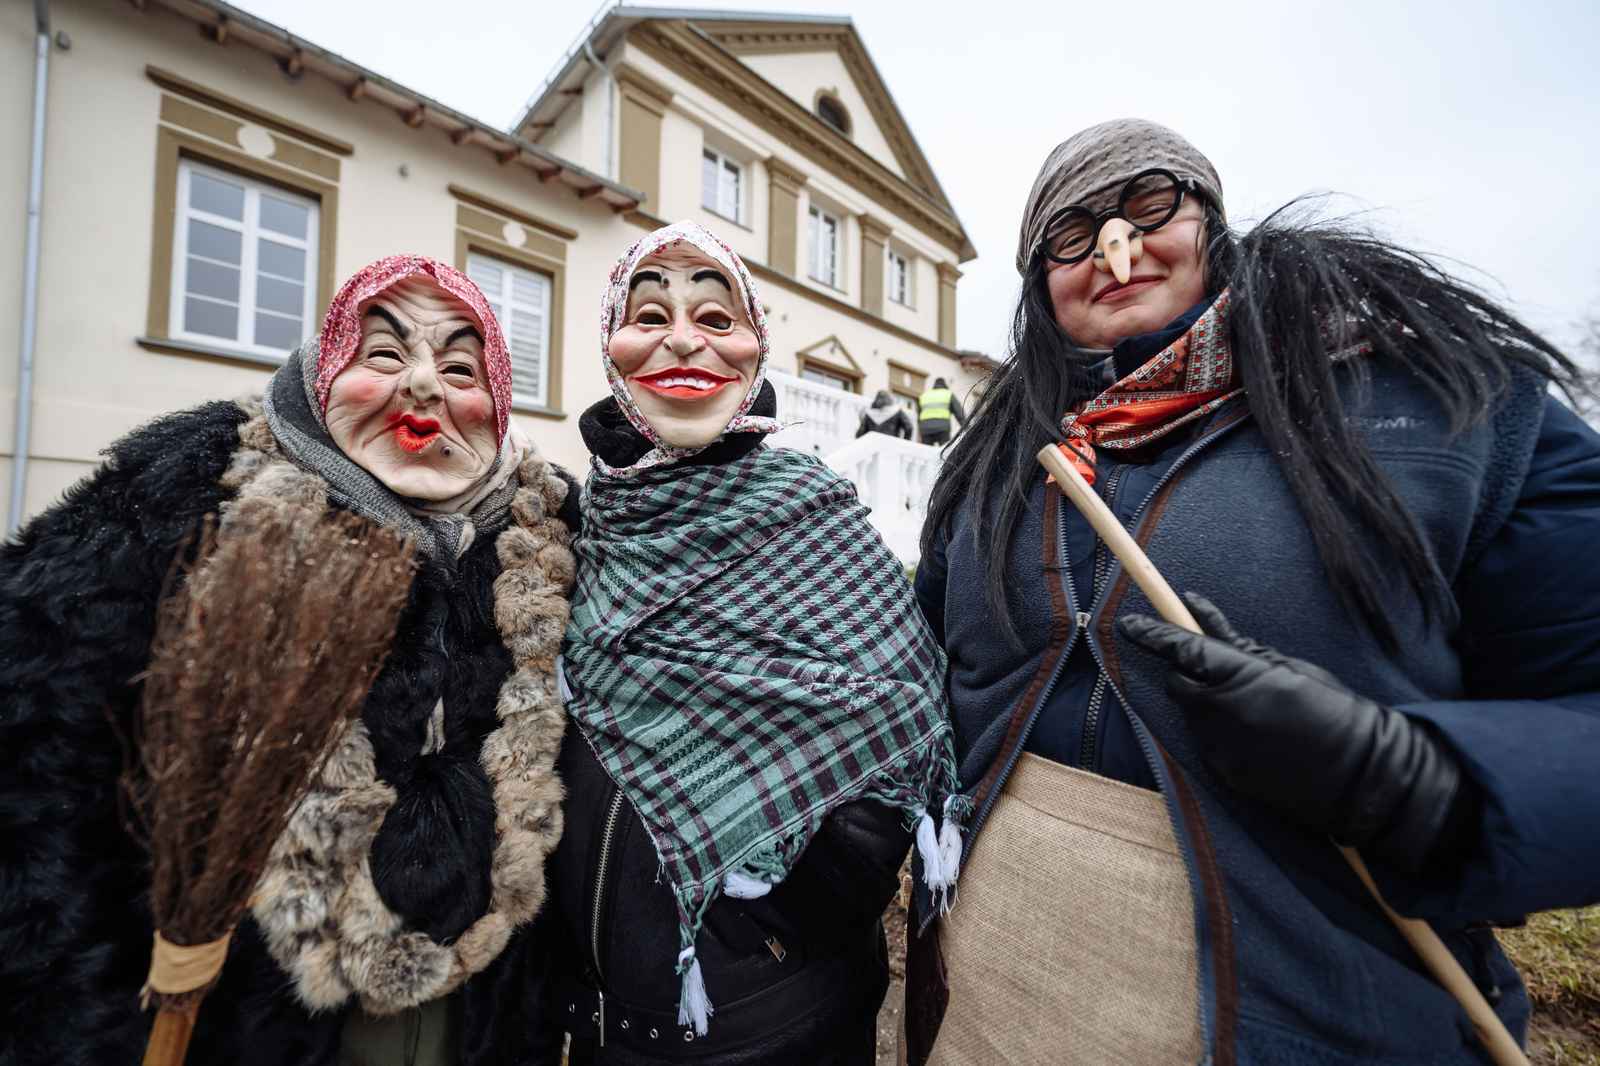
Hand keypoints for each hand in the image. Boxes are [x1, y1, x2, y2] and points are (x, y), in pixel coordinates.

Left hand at [1119, 593, 1470, 871]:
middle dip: (1186, 669)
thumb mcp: (1289, 666)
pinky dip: (1220, 730)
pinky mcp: (1224, 772)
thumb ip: (1240, 647)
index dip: (1151, 633)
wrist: (1360, 774)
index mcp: (1242, 678)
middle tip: (1215, 665)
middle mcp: (1221, 713)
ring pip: (1192, 713)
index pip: (1182, 649)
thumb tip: (1201, 620)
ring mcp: (1220, 746)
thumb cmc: (1333, 709)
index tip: (1126, 623)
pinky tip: (1257, 734)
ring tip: (1254, 705)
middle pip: (1178, 681)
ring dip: (1207, 700)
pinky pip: (1208, 740)